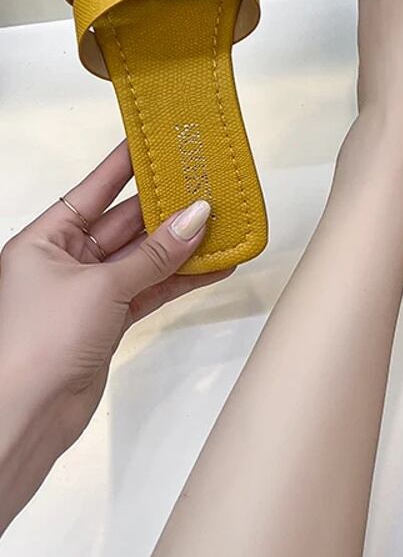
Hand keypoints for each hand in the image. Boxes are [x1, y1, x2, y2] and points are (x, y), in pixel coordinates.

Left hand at [0, 142, 230, 531]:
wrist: (26, 416)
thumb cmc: (36, 346)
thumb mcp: (102, 286)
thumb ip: (155, 253)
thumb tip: (195, 217)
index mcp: (45, 240)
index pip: (94, 188)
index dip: (126, 164)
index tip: (157, 140)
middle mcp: (65, 261)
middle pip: (126, 222)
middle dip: (167, 208)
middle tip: (207, 185)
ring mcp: (89, 291)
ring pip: (145, 257)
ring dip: (182, 245)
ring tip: (222, 223)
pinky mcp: (108, 320)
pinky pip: (151, 287)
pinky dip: (181, 278)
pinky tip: (214, 266)